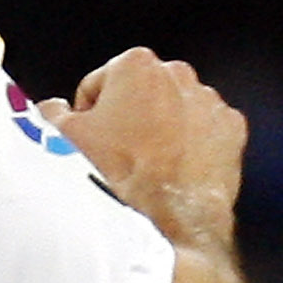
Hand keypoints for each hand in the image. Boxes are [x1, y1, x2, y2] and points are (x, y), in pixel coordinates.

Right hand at [40, 49, 244, 253]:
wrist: (171, 218)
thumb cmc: (122, 175)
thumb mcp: (67, 140)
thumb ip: (53, 114)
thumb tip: (51, 109)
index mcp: (136, 65)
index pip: (100, 84)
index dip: (90, 115)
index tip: (94, 138)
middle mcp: (178, 74)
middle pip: (141, 94)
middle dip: (130, 118)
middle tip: (120, 154)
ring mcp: (209, 100)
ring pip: (175, 110)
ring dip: (162, 129)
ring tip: (149, 166)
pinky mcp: (231, 128)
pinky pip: (205, 130)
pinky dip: (193, 144)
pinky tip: (176, 169)